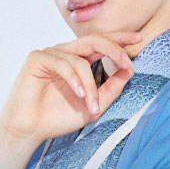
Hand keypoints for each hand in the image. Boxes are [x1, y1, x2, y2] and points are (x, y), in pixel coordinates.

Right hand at [0, 30, 142, 145]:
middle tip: (126, 62)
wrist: (30, 130)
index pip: (101, 43)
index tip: (139, 38)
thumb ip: (111, 89)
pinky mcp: (37, 58)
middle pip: (94, 40)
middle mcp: (66, 53)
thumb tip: (129, 70)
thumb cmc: (58, 118)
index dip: (119, 39)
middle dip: (113, 48)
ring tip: (92, 105)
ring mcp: (51, 53)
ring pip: (79, 59)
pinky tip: (79, 95)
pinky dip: (74, 79)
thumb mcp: (94, 106)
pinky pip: (62, 63)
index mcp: (79, 60)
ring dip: (90, 84)